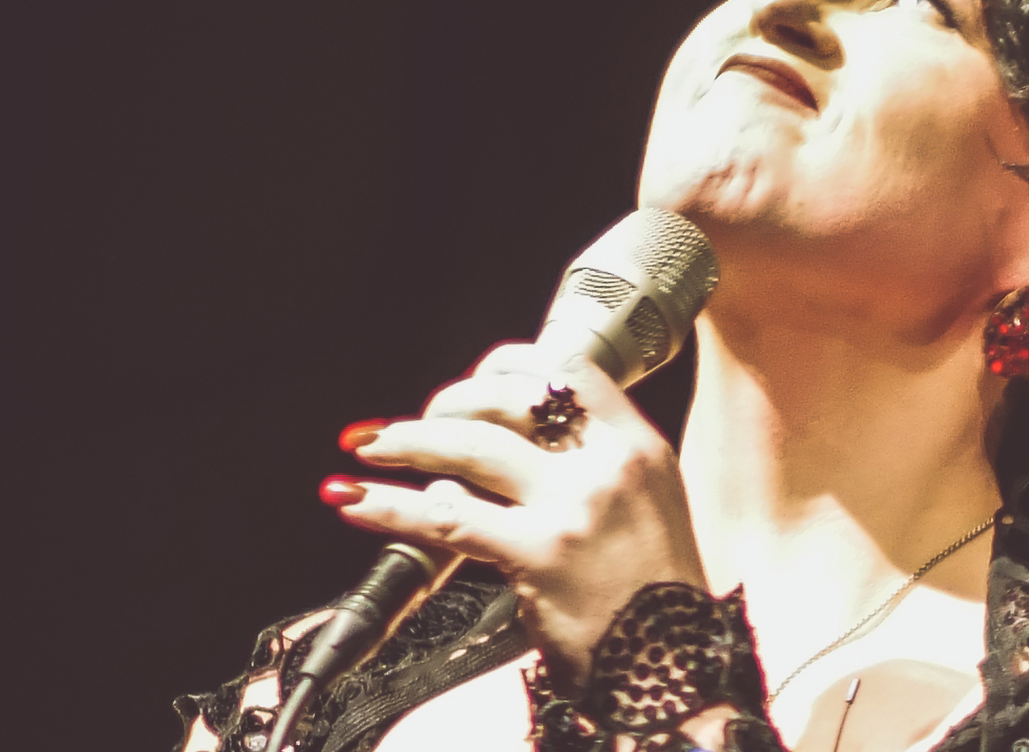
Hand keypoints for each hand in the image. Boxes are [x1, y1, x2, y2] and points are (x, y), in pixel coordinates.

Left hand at [322, 343, 707, 681]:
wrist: (674, 666)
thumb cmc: (655, 598)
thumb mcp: (647, 508)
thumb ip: (589, 470)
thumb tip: (494, 452)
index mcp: (639, 447)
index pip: (569, 371)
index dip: (510, 363)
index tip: (475, 376)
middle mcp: (608, 465)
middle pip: (512, 399)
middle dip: (450, 400)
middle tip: (414, 422)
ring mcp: (573, 507)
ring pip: (471, 447)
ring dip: (407, 440)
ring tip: (365, 446)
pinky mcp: (538, 553)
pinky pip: (447, 516)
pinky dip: (389, 505)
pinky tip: (354, 500)